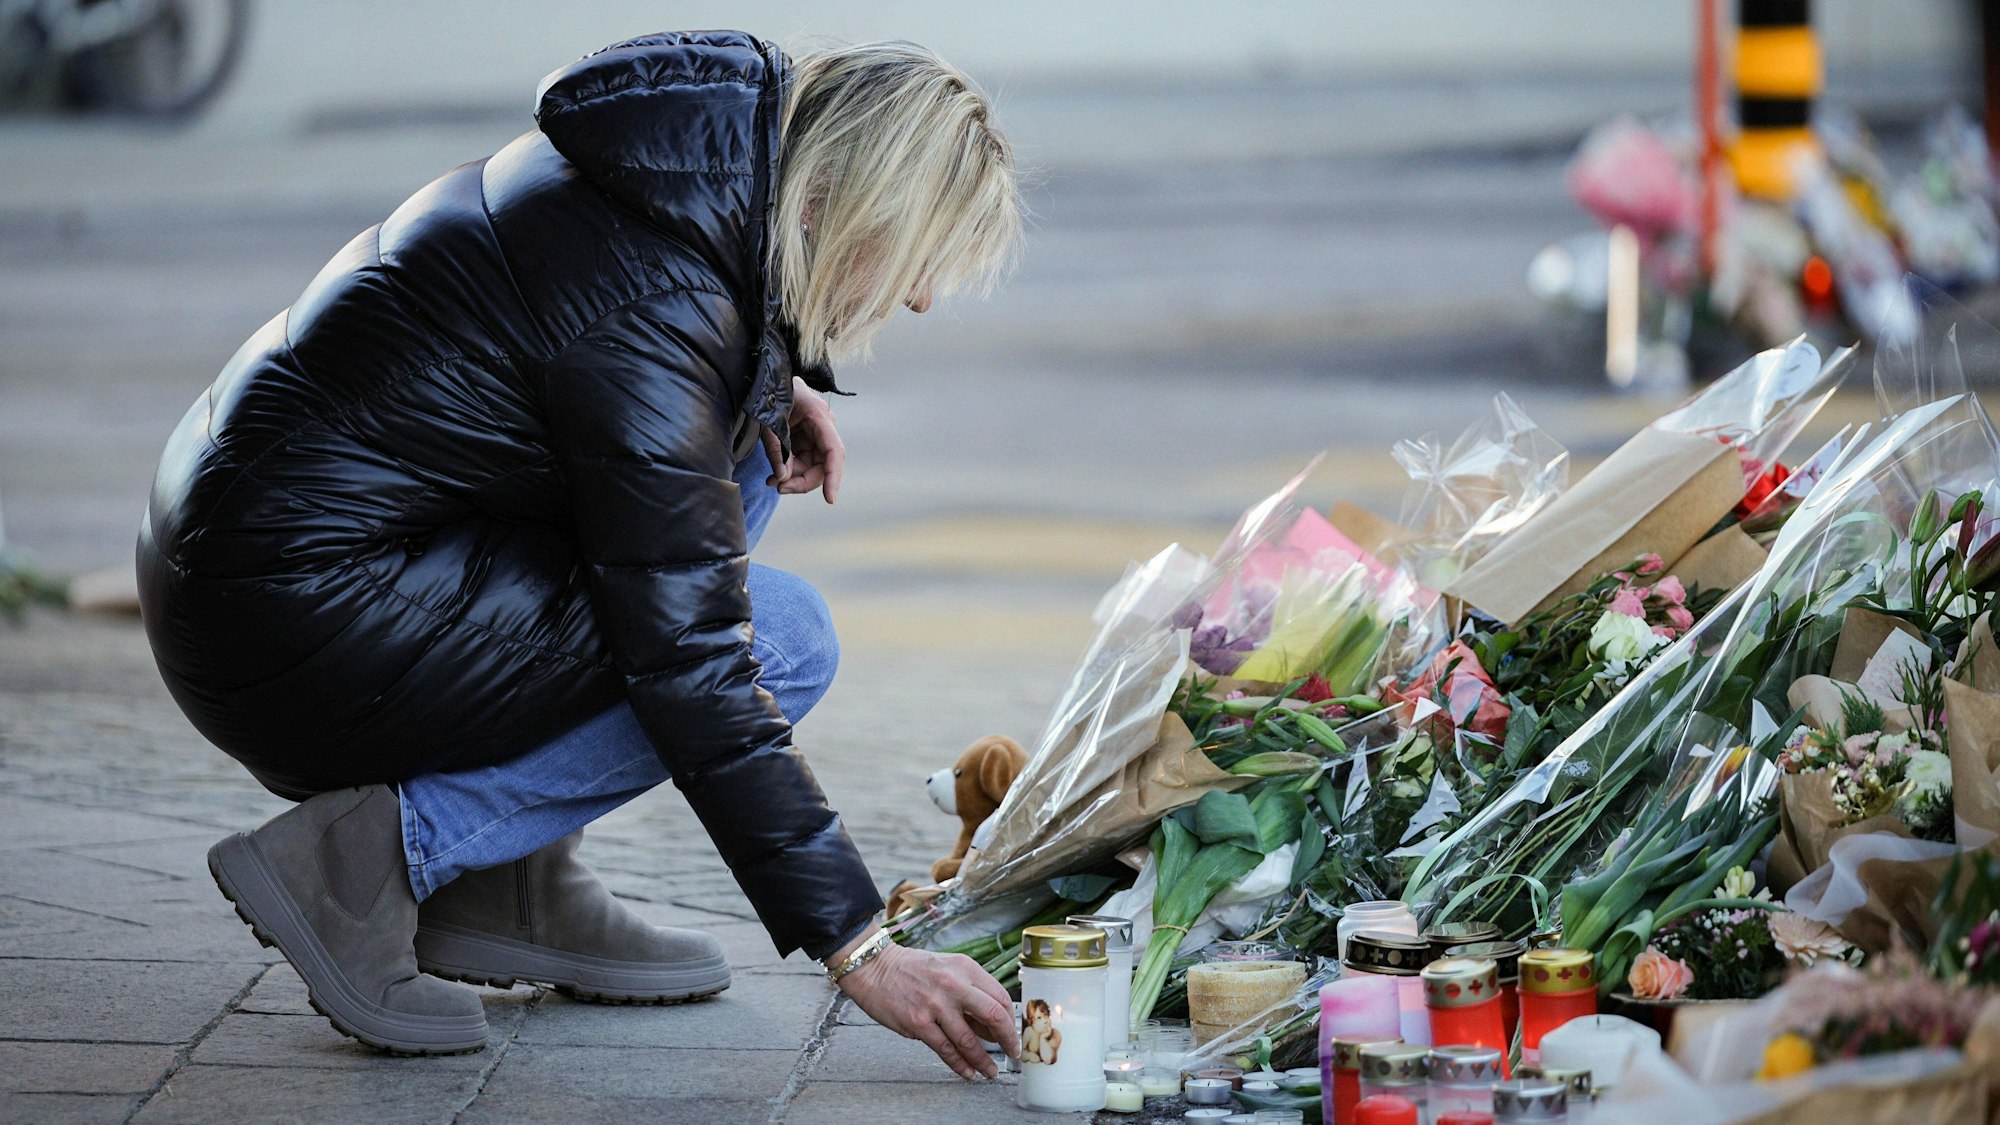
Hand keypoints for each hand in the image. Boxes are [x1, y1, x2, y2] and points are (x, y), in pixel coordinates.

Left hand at [759, 380, 844, 503]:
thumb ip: (776, 449)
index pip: (833, 451)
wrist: (767, 379)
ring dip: (793, 478)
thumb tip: (782, 477)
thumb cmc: (770, 393)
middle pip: (823, 465)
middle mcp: (823, 428)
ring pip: (812, 467)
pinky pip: (803, 463)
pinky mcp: (807, 440)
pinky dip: (789, 472)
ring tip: (771, 481)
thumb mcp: (768, 421)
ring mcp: (816, 435)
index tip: (829, 499)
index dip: (834, 476)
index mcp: (819, 416)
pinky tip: (775, 476)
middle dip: (803, 481)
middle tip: (780, 488)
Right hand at [835, 938, 1019, 1078]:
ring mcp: (935, 1005)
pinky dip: (960, 1064)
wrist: (875, 968)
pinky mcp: (918, 1023)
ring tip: (990, 1071)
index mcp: (965, 968)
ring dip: (983, 1060)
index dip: (1010, 1019)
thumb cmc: (911, 968)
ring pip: (969, 1040)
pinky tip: (967, 1071)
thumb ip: (970, 990)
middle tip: (1012, 1052)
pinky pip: (946, 1050)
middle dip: (1007, 1039)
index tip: (1012, 1032)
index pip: (999, 996)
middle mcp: (953, 985)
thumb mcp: (947, 968)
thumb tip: (990, 1024)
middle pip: (993, 1015)